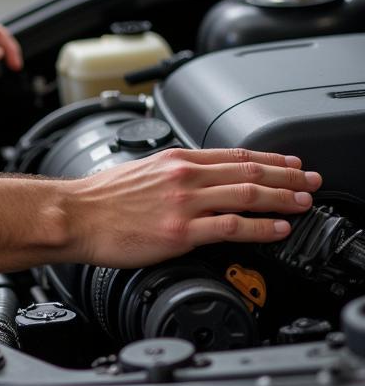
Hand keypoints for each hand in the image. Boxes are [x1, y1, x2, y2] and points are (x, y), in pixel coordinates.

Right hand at [62, 147, 322, 267]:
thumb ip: (170, 173)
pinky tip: (278, 229)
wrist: (75, 214)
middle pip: (246, 171)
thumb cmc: (99, 197)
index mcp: (173, 160)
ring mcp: (184, 203)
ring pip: (246, 194)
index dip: (266, 158)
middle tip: (310, 180)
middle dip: (284, 175)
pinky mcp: (181, 231)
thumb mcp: (138, 170)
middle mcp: (182, 176)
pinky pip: (232, 227)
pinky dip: (261, 227)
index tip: (288, 163)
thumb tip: (191, 179)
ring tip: (303, 202)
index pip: (231, 154)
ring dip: (281, 198)